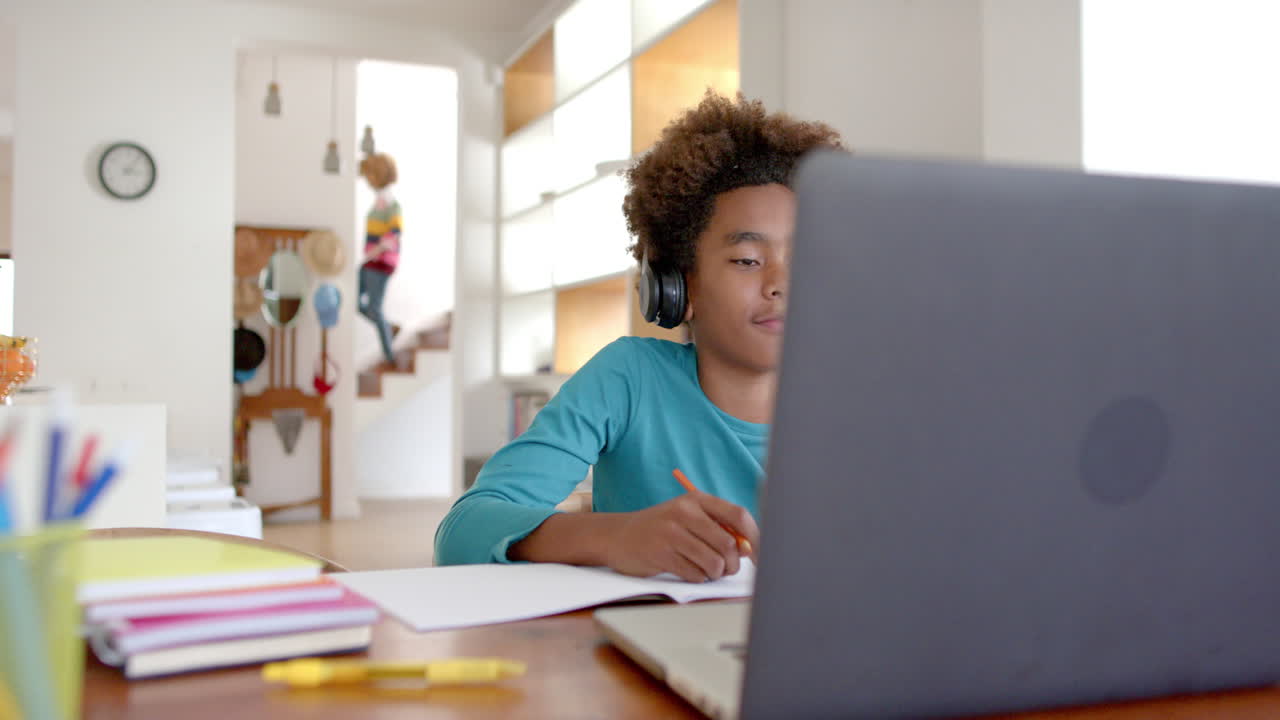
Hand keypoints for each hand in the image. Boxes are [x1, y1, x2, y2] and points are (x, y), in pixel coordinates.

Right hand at [604, 492, 758, 582]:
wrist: (618, 536)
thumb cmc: (661, 529)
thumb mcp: (688, 518)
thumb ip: (717, 528)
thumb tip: (748, 549)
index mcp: (696, 499)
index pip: (739, 515)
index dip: (755, 538)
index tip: (760, 556)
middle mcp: (684, 512)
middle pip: (728, 544)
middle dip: (733, 564)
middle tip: (726, 569)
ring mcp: (671, 533)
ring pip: (714, 562)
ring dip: (715, 573)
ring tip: (706, 570)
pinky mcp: (660, 554)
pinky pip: (695, 574)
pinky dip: (698, 578)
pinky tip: (688, 570)